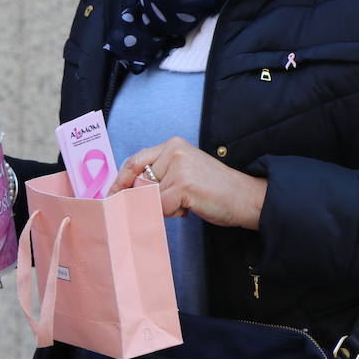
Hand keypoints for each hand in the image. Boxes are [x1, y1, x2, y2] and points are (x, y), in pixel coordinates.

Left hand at [105, 137, 267, 229]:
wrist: (248, 198)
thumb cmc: (215, 190)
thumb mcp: (183, 173)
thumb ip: (159, 176)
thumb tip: (127, 193)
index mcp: (173, 145)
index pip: (135, 161)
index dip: (120, 180)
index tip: (110, 195)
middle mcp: (174, 151)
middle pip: (140, 181)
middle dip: (145, 198)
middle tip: (167, 204)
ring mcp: (178, 168)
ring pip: (150, 196)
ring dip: (164, 207)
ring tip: (187, 203)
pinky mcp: (183, 186)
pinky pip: (159, 207)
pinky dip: (170, 213)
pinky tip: (189, 208)